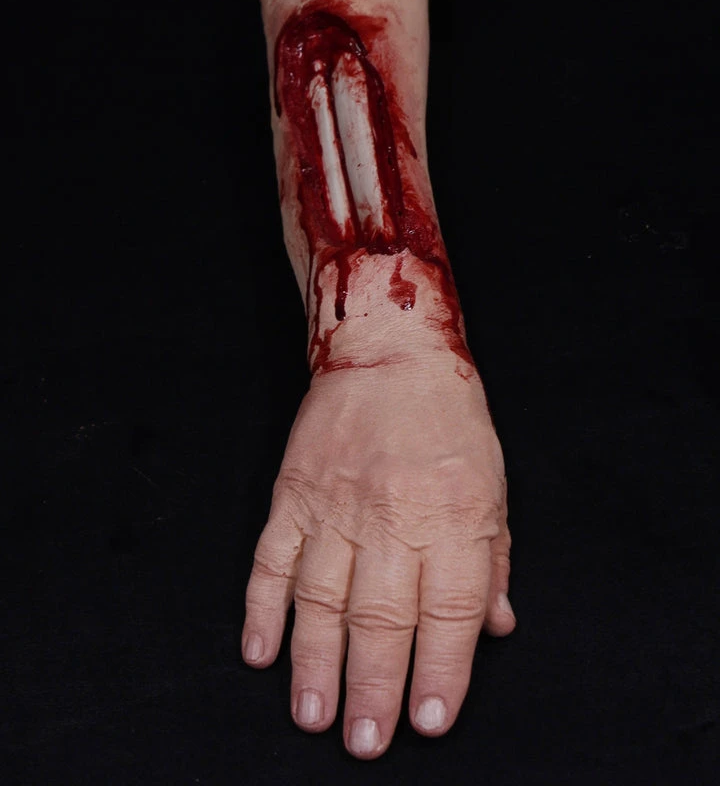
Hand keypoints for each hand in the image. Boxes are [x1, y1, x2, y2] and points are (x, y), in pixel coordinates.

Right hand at [241, 353, 515, 759]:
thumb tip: (494, 629)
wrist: (388, 350)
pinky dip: (262, 607)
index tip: (430, 720)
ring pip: (322, 598)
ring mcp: (335, 503)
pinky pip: (271, 557)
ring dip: (315, 663)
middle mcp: (393, 513)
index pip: (449, 609)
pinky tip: (260, 652)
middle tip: (365, 742)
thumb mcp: (492, 483)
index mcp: (452, 512)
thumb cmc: (449, 419)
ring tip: (314, 717)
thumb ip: (492, 559)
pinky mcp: (293, 492)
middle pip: (382, 617)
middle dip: (374, 687)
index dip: (441, 670)